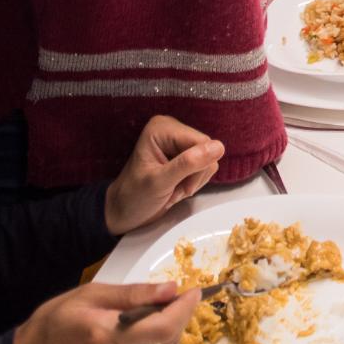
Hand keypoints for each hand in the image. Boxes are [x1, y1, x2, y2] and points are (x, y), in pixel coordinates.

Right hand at [13, 280, 201, 343]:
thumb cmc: (51, 325)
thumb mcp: (88, 296)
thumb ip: (132, 295)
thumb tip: (169, 289)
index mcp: (102, 335)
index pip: (161, 326)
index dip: (184, 308)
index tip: (193, 291)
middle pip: (166, 341)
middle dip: (180, 316)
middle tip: (180, 298)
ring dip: (168, 332)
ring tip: (158, 313)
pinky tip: (138, 335)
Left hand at [104, 116, 223, 235]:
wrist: (123, 214)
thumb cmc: (134, 198)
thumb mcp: (160, 182)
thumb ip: (188, 164)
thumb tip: (220, 147)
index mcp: (163, 128)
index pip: (201, 142)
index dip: (198, 167)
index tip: (183, 188)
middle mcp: (172, 130)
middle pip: (206, 150)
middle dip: (194, 175)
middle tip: (175, 191)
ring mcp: (179, 143)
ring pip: (208, 159)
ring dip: (194, 181)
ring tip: (174, 191)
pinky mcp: (184, 155)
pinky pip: (205, 165)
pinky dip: (194, 182)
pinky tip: (177, 189)